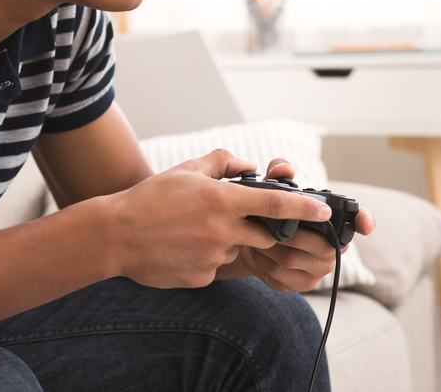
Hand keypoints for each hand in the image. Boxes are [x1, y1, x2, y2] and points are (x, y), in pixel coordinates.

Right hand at [105, 149, 335, 288]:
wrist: (115, 235)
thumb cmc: (150, 199)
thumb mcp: (186, 170)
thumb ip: (222, 162)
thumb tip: (248, 165)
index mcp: (222, 201)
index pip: (275, 206)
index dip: (305, 209)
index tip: (325, 212)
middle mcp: (222, 230)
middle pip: (264, 236)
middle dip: (259, 230)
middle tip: (227, 220)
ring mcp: (213, 257)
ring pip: (237, 251)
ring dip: (227, 242)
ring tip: (191, 232)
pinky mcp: (202, 278)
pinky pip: (217, 267)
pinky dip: (206, 258)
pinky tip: (181, 248)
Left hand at [230, 159, 375, 291]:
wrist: (253, 243)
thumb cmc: (271, 213)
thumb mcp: (273, 189)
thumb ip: (278, 172)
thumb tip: (283, 170)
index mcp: (334, 222)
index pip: (358, 220)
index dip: (365, 221)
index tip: (366, 226)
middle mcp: (334, 247)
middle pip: (318, 244)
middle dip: (287, 234)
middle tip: (264, 225)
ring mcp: (321, 268)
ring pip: (293, 259)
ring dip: (268, 247)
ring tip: (254, 236)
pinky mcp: (303, 284)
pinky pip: (281, 275)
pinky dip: (263, 263)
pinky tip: (255, 252)